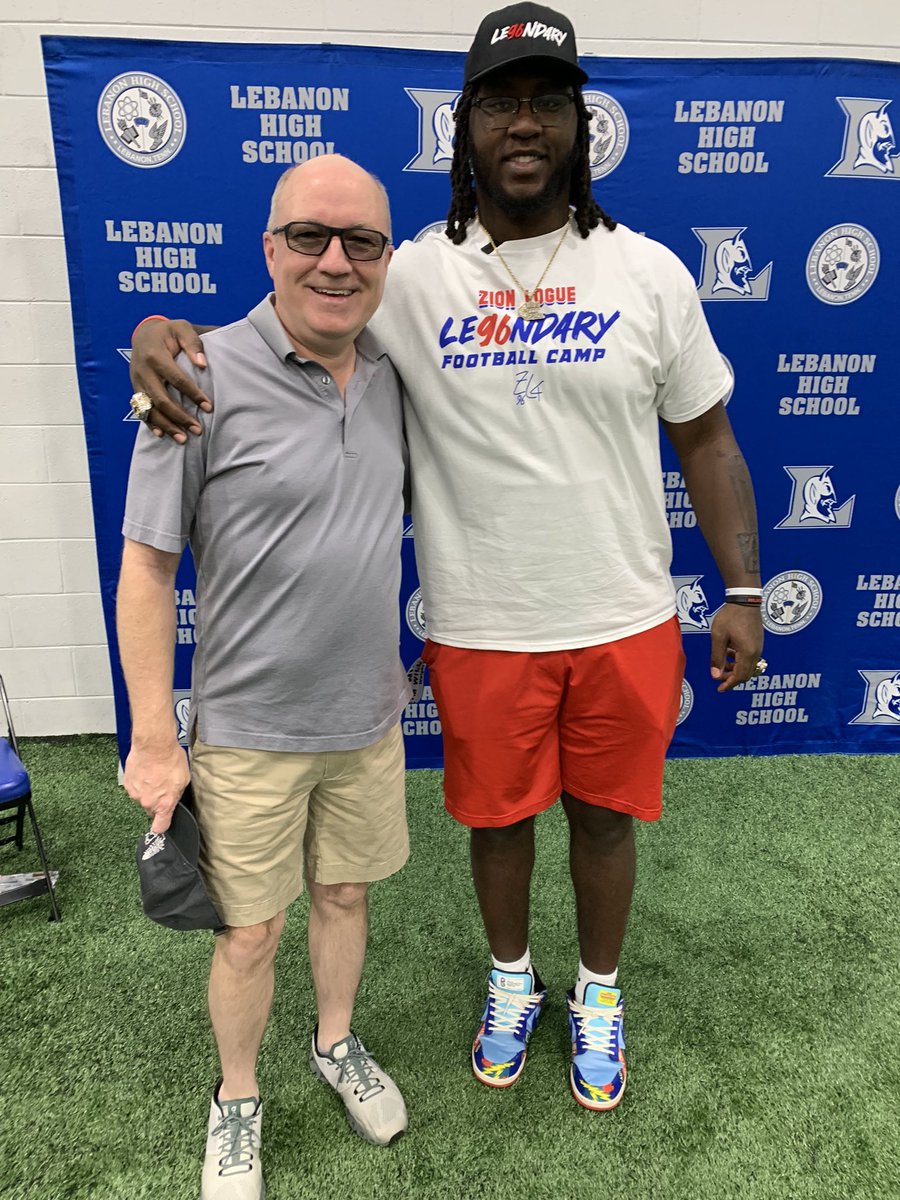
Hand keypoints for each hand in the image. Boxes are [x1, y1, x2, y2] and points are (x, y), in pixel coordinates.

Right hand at [123, 739, 190, 832]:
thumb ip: (177, 794)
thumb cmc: (170, 759)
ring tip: (155, 774)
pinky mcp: (127, 783)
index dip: (161, 826)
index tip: (162, 825)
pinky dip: (139, 781)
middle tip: (163, 784)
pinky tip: (146, 770)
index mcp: (163, 804)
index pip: (160, 827)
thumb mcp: (184, 779)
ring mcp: (135, 793)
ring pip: (142, 796)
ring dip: (148, 788)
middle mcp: (147, 802)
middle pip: (151, 808)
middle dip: (157, 799)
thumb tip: (173, 798)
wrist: (153, 745)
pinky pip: (135, 786)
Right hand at [130, 318, 210, 442]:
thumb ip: (193, 343)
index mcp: (155, 355)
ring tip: (183, 439)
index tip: (209, 407)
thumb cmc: (168, 332)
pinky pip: (140, 409)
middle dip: (180, 417)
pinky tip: (161, 434)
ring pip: (150, 409)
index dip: (193, 394)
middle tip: (198, 429)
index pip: (176, 379)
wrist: (144, 334)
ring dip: (166, 425)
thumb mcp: (182, 328)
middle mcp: (143, 371)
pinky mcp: (135, 389)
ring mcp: (137, 382)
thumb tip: (203, 364)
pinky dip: (150, 423)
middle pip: (161, 399)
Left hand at [709, 605, 763, 692]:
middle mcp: (756, 652)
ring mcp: (759, 647)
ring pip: (749, 666)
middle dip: (732, 678)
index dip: (729, 684)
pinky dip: (740, 660)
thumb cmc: (730, 616)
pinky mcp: (758, 641)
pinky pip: (750, 657)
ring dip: (736, 669)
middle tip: (719, 678)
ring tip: (723, 663)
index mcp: (747, 653)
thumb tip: (715, 675)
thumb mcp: (719, 637)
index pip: (740, 676)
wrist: (745, 600)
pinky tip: (730, 652)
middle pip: (746, 674)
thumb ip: (717, 657)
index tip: (719, 689)